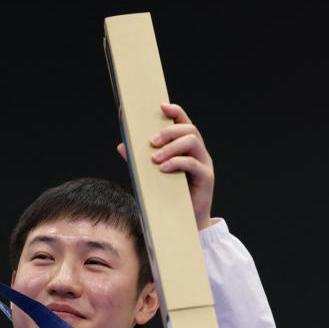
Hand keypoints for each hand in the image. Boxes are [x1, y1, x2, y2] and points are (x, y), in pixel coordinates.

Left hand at [116, 103, 213, 229]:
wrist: (183, 221)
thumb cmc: (167, 196)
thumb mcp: (150, 175)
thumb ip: (139, 160)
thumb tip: (122, 145)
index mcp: (186, 148)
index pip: (184, 122)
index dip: (175, 111)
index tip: (161, 106)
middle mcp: (198, 152)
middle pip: (189, 129)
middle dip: (168, 132)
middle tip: (151, 142)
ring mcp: (204, 164)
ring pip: (193, 142)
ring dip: (171, 147)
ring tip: (154, 159)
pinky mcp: (206, 178)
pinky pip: (193, 163)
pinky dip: (176, 163)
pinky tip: (163, 169)